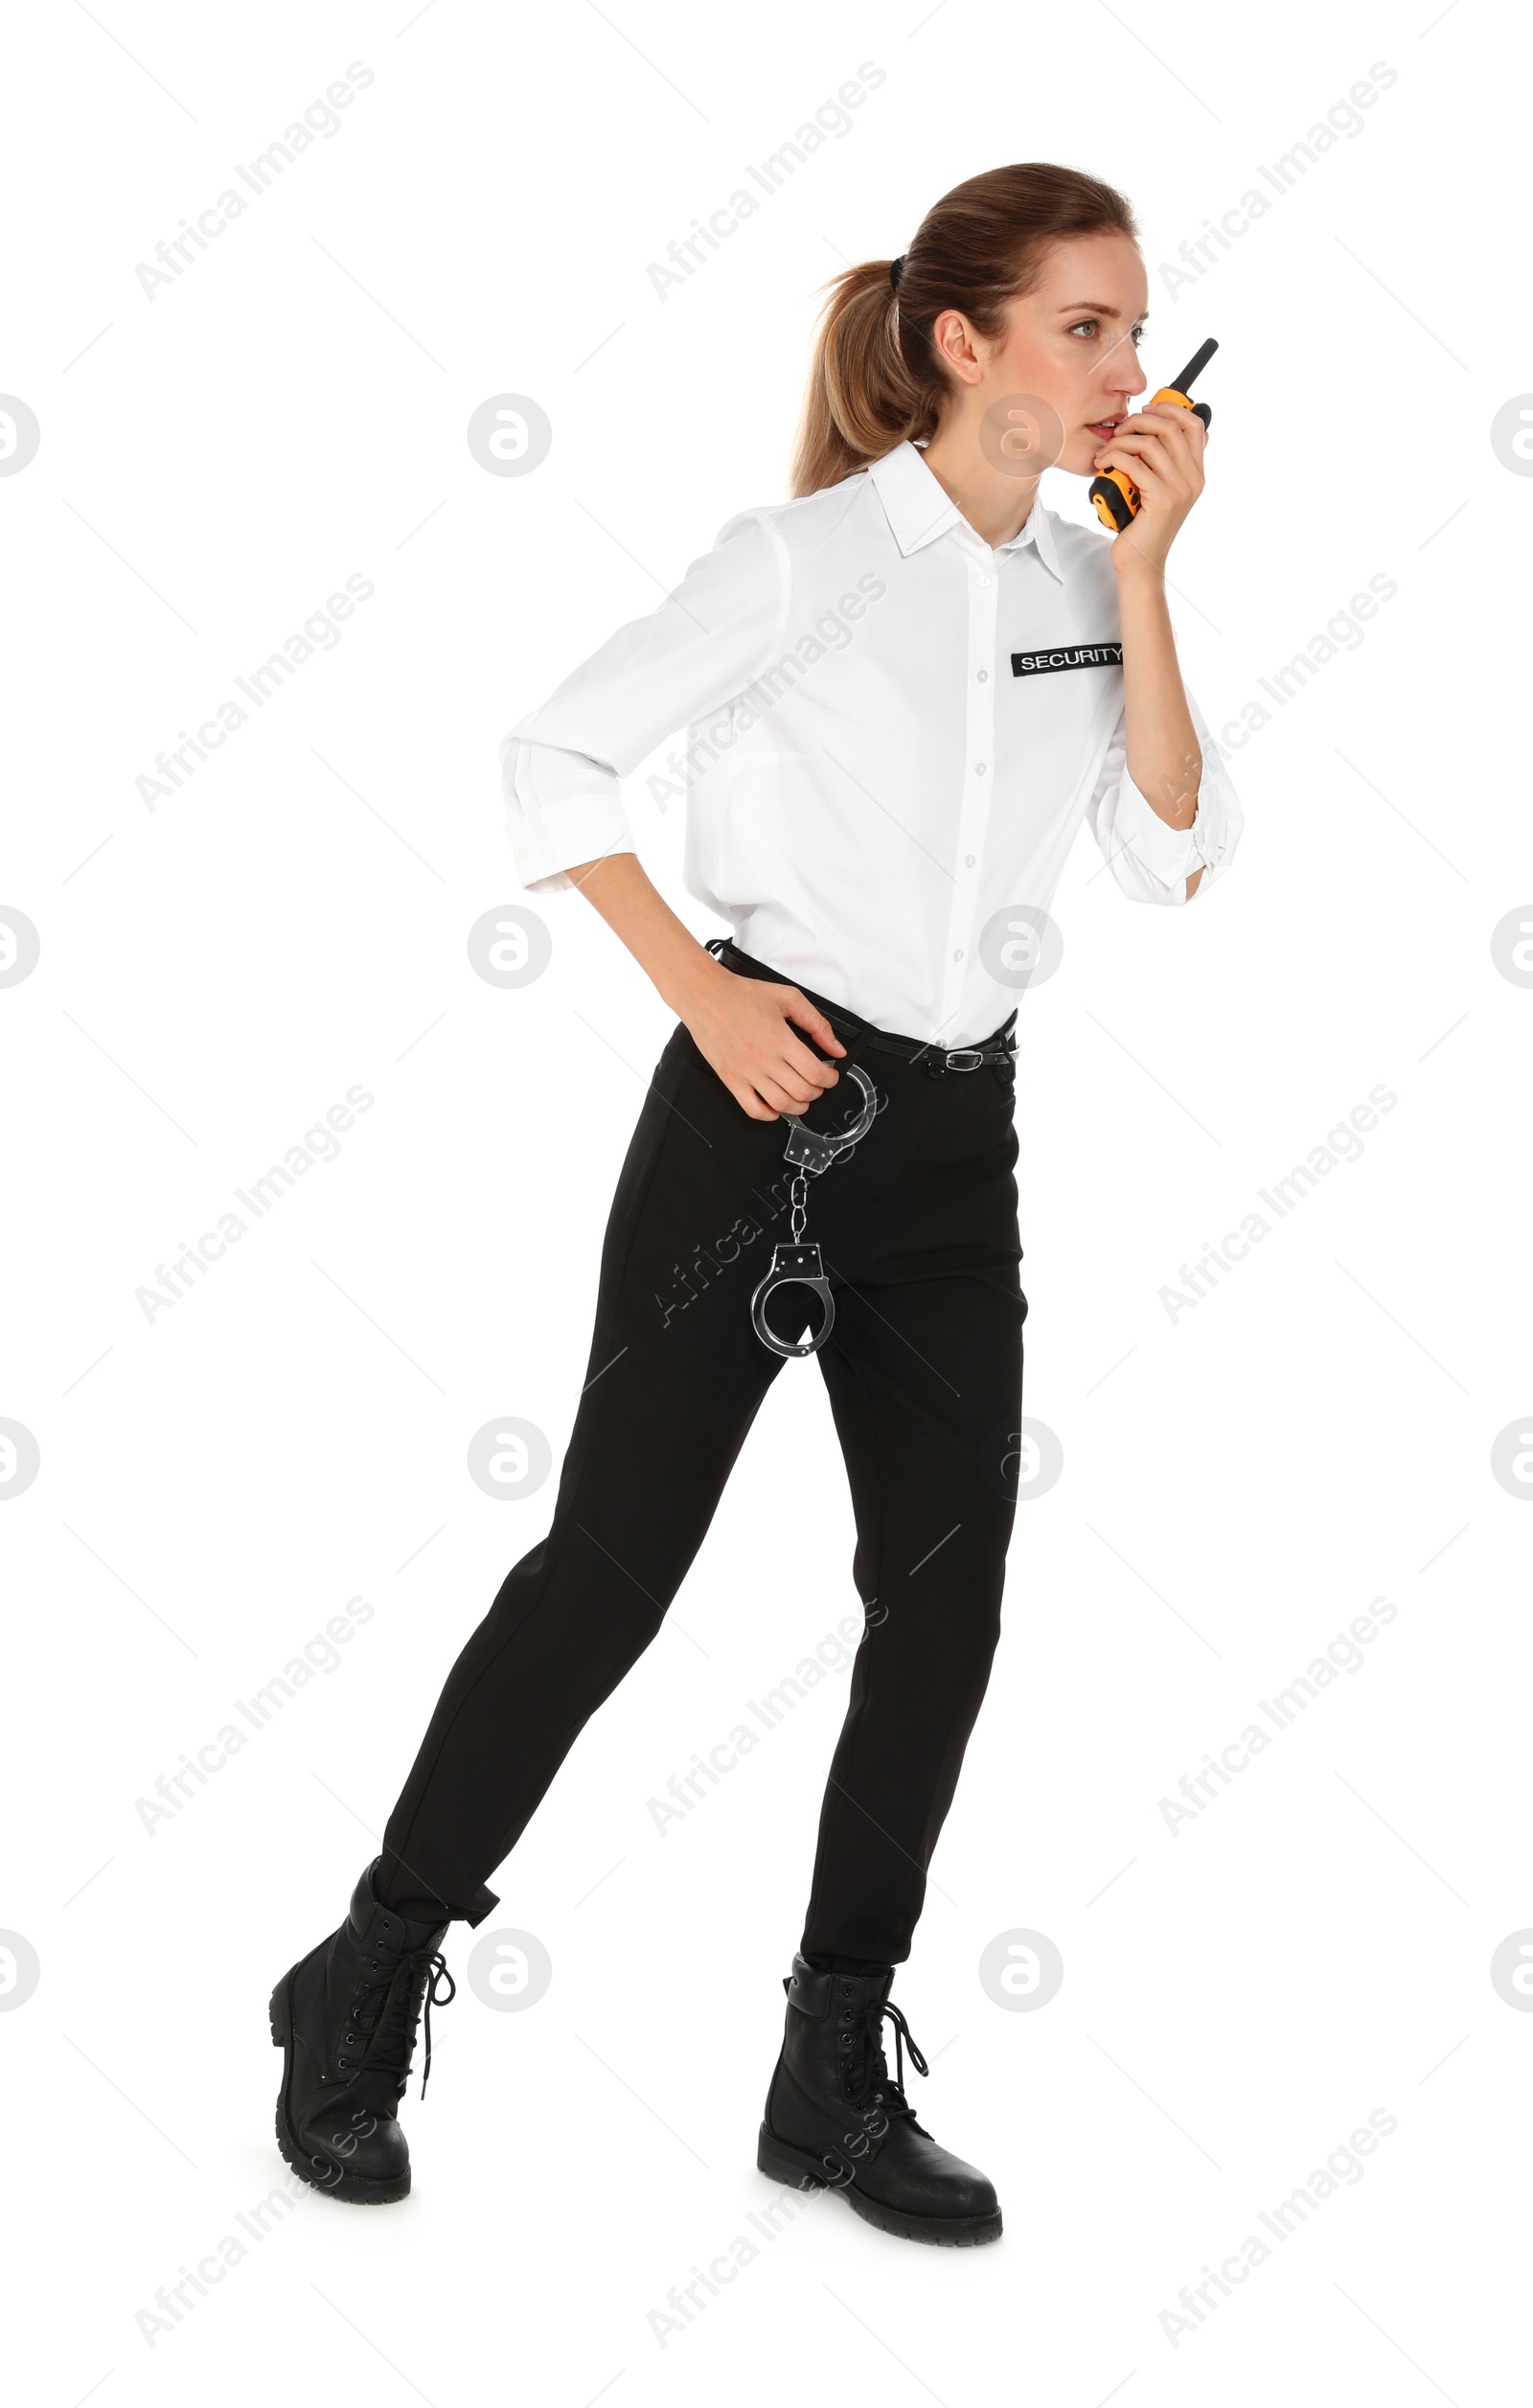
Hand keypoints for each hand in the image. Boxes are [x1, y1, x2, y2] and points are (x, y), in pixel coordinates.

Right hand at [682, 964, 845, 1119]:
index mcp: (780, 1039)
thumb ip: (817, 1024)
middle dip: (817, 1092)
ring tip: (801, 1097)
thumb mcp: (788, 998)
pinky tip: (775, 1107)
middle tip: (817, 1084)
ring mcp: (746, 1072)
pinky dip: (769, 1115)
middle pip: (802, 1092)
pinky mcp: (730, 1079)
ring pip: (781, 1104)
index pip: (815, 1073)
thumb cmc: (742, 995)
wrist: (706, 996)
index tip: (830, 1075)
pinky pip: (752, 1109)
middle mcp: (764, 1059)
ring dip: (798, 1106)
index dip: (830, 1079)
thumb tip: (836, 1048)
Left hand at [1093, 402, 1206, 577]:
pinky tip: (1102, 464)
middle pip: (1170, 427)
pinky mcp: (1161, 500)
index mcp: (1196, 473)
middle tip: (1119, 430)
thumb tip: (1167, 435)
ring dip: (1122, 441)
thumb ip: (1167, 465)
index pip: (1194, 424)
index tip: (1145, 409)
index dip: (1170, 408)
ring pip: (1150, 443)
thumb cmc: (1143, 526)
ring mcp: (1179, 490)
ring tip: (1106, 452)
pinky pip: (1135, 464)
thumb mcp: (1159, 491)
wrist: (1140, 563)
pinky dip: (1114, 458)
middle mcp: (1192, 479)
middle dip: (1140, 420)